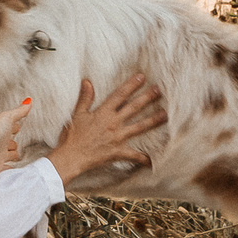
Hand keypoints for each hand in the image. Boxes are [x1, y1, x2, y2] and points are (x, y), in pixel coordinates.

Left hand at [0, 101, 32, 176]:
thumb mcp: (7, 118)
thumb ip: (19, 112)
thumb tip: (29, 100)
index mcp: (3, 131)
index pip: (13, 129)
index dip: (16, 128)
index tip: (21, 127)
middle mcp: (1, 144)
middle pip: (12, 144)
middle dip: (16, 144)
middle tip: (23, 144)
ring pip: (10, 156)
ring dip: (14, 156)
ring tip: (21, 157)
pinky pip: (6, 169)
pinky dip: (10, 169)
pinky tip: (14, 170)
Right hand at [46, 76, 165, 181]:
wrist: (71, 157)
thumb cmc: (72, 136)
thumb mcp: (77, 114)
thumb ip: (85, 98)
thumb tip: (87, 82)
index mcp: (103, 113)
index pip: (120, 95)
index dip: (131, 85)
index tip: (142, 77)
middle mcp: (113, 123)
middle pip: (134, 108)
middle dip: (147, 98)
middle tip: (159, 90)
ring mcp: (118, 137)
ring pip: (139, 127)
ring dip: (153, 120)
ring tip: (165, 114)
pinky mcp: (118, 151)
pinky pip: (134, 155)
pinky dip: (143, 158)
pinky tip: (153, 159)